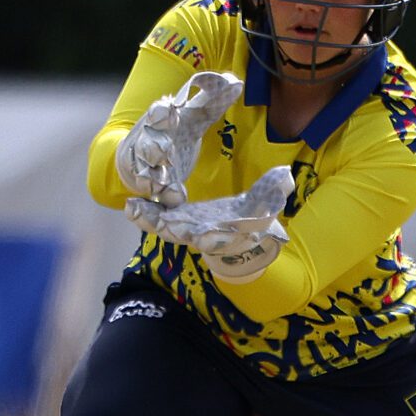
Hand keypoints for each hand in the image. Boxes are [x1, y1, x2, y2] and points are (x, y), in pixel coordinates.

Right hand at [114, 71, 244, 205]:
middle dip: (155, 148)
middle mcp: (149, 142)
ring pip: (146, 172)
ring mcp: (145, 166)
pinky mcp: (150, 186)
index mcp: (160, 121)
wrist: (138, 153)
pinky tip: (172, 199)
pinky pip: (153, 193)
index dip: (162, 111)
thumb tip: (235, 82)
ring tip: (162, 183)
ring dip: (153, 177)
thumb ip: (212, 100)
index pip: (157, 113)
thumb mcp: (193, 115)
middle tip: (164, 151)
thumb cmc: (172, 130)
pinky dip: (161, 196)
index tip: (170, 107)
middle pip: (149, 144)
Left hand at [128, 164, 294, 280]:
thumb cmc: (256, 216)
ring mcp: (187, 229)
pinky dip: (145, 215)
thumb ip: (274, 190)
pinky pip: (157, 220)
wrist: (240, 230)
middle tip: (163, 226)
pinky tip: (131, 205)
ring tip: (134, 210)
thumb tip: (285, 175)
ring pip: (167, 229)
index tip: (204, 239)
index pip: (223, 238)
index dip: (215, 240)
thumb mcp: (267, 203)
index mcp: (229, 232)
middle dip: (174, 231)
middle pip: (188, 236)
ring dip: (152, 222)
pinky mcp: (175, 221)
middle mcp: (206, 235)